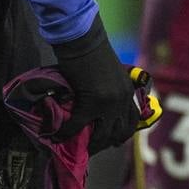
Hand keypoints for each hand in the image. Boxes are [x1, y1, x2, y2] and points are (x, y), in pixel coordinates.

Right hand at [48, 17, 152, 152]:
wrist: (83, 40)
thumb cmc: (93, 51)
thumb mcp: (110, 72)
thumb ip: (110, 88)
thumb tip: (97, 101)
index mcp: (129, 91)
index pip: (133, 120)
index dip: (122, 134)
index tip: (113, 142)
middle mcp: (123, 100)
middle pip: (119, 132)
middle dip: (105, 143)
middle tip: (92, 148)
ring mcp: (109, 103)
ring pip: (101, 134)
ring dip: (88, 144)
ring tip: (75, 147)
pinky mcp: (91, 103)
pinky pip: (77, 125)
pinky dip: (65, 133)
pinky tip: (56, 136)